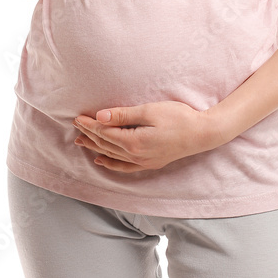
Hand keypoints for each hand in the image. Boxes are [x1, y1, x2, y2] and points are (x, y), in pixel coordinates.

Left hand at [72, 100, 217, 172]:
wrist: (202, 133)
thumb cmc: (179, 117)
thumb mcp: (149, 111)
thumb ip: (123, 115)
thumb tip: (100, 117)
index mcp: (134, 141)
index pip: (105, 133)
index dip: (90, 125)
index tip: (78, 117)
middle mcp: (136, 155)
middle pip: (105, 145)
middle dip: (89, 135)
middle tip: (75, 126)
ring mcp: (143, 162)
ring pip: (112, 156)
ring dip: (95, 148)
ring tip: (81, 142)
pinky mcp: (150, 163)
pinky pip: (124, 166)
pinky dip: (110, 163)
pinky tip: (101, 159)